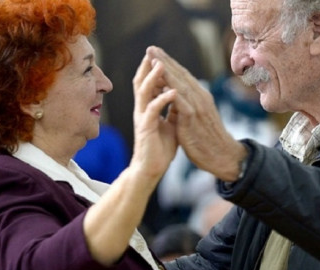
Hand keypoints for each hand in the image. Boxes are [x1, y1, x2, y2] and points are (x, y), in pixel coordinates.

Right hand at [131, 52, 178, 180]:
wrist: (151, 169)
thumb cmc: (159, 148)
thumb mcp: (170, 124)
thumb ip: (172, 109)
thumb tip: (178, 95)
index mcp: (148, 108)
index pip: (149, 84)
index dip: (152, 69)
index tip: (159, 53)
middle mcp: (142, 110)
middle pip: (142, 82)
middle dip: (147, 66)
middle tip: (153, 50)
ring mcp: (142, 118)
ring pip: (144, 93)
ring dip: (153, 78)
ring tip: (161, 64)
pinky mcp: (146, 129)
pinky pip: (152, 111)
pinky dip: (163, 100)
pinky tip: (173, 92)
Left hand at [146, 46, 247, 181]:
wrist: (222, 155)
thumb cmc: (206, 139)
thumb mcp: (195, 118)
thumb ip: (186, 106)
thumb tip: (175, 97)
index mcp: (199, 97)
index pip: (182, 76)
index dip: (168, 64)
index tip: (155, 53)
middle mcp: (200, 97)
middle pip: (180, 75)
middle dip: (164, 61)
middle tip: (150, 48)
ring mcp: (198, 106)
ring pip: (180, 84)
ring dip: (166, 71)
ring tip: (153, 59)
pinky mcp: (194, 118)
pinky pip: (181, 102)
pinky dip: (172, 91)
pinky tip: (162, 83)